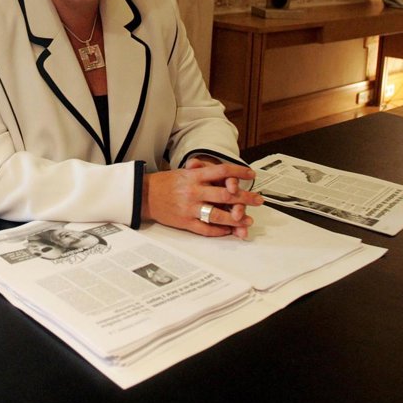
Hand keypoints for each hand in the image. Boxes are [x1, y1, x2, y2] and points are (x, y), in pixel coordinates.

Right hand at [142, 160, 260, 238]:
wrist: (144, 195)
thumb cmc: (165, 183)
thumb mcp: (183, 171)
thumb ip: (202, 171)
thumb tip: (222, 172)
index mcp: (194, 176)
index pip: (221, 171)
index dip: (238, 173)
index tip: (251, 174)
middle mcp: (193, 191)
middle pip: (225, 195)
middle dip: (245, 198)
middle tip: (258, 200)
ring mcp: (189, 208)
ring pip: (218, 214)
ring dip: (235, 218)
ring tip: (247, 220)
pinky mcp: (185, 222)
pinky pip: (206, 229)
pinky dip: (219, 230)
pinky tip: (229, 230)